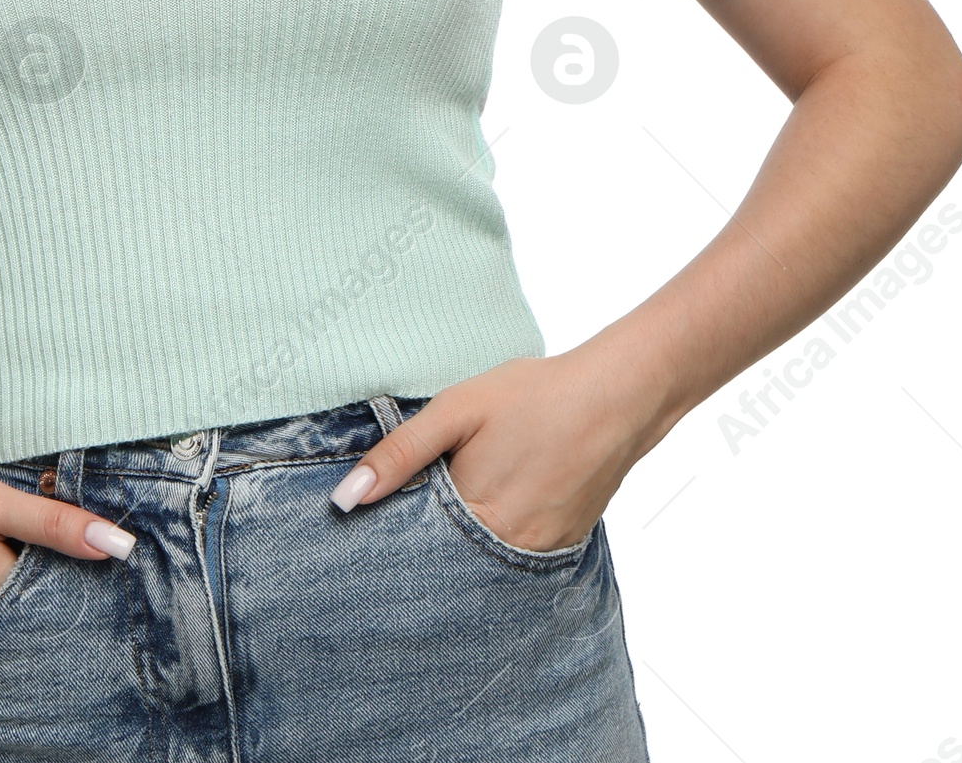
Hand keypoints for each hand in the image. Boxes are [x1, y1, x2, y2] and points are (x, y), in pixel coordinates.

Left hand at [330, 346, 670, 552]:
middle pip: (448, 565)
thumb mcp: (456, 411)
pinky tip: (498, 500)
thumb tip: (345, 500)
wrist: (617, 396)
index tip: (370, 524)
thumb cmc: (534, 396)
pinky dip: (497, 538)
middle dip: (425, 546)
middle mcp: (509, 551)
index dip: (391, 538)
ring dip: (462, 543)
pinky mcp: (564, 548)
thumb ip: (400, 454)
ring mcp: (541, 555)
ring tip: (462, 497)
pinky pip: (516, 557)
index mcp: (475, 519)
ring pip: (483, 564)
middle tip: (413, 510)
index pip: (414, 552)